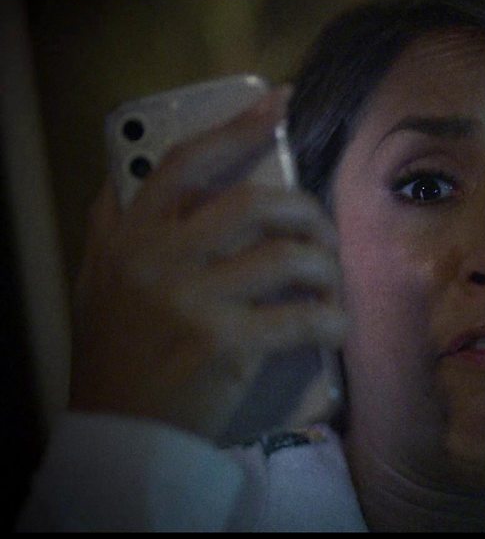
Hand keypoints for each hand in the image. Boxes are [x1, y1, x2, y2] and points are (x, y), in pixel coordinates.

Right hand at [69, 87, 347, 441]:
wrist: (119, 435)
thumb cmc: (115, 356)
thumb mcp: (97, 283)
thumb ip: (111, 228)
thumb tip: (122, 177)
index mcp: (128, 239)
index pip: (184, 164)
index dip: (236, 129)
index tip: (279, 103)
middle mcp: (157, 260)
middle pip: (252, 202)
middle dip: (304, 211)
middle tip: (322, 231)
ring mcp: (193, 301)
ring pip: (288, 255)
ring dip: (325, 266)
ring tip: (329, 283)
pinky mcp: (227, 344)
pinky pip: (303, 316)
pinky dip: (332, 319)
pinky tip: (334, 326)